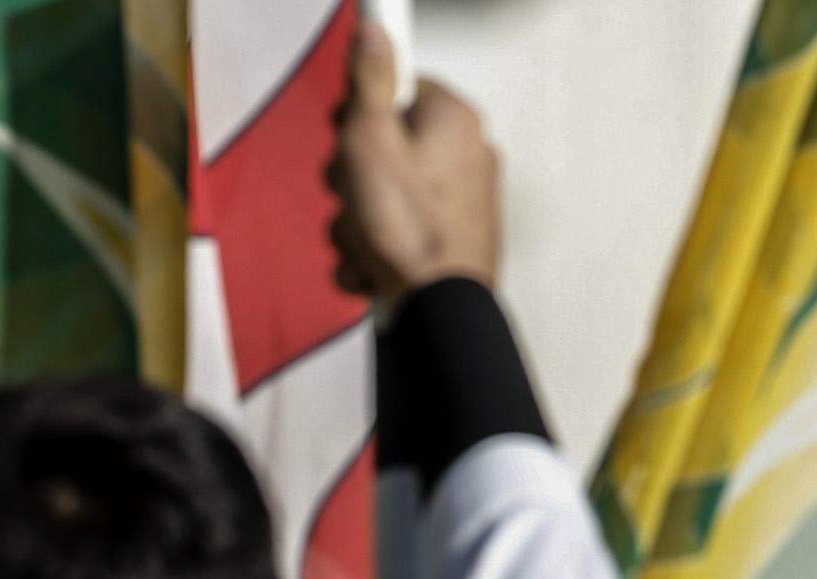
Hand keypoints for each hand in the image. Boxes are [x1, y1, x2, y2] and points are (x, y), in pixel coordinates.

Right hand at [328, 21, 500, 306]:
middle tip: (356, 196)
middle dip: (352, 179)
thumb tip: (375, 31)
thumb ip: (370, 80)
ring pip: (381, 196)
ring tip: (367, 241)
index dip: (360, 113)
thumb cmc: (410, 231)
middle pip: (383, 146)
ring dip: (357, 223)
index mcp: (453, 120)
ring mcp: (458, 203)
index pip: (396, 87)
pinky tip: (375, 267)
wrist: (437, 310)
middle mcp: (465, 156)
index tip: (351, 135)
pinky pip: (395, 233)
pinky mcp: (448, 241)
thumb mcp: (371, 138)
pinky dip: (375, 252)